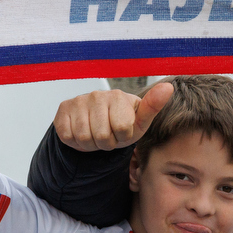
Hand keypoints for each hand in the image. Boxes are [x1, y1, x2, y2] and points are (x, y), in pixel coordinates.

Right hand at [53, 81, 172, 151]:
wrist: (95, 123)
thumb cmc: (121, 123)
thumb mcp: (139, 121)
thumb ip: (153, 106)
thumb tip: (169, 87)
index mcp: (119, 96)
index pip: (122, 130)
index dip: (121, 138)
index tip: (121, 131)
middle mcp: (97, 95)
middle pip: (102, 136)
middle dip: (106, 143)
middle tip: (107, 135)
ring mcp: (78, 101)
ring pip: (84, 138)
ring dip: (90, 144)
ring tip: (94, 135)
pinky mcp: (63, 110)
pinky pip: (68, 136)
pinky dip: (75, 142)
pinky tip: (81, 132)